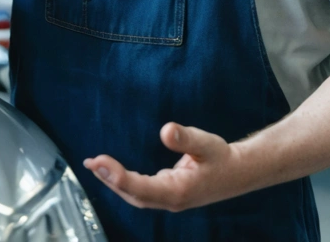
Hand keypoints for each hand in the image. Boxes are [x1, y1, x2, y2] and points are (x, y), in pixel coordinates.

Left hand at [83, 123, 250, 211]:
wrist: (238, 173)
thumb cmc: (223, 158)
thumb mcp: (208, 144)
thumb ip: (186, 138)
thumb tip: (165, 130)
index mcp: (178, 191)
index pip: (141, 188)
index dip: (118, 177)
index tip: (100, 162)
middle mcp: (170, 200)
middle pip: (133, 195)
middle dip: (110, 180)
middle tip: (91, 162)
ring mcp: (168, 199)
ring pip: (134, 195)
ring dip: (113, 181)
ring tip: (94, 165)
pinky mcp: (167, 193)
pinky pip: (140, 191)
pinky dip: (123, 181)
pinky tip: (112, 171)